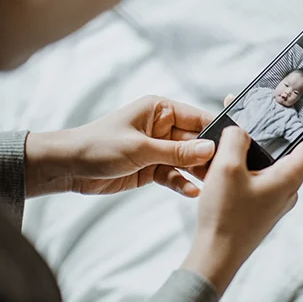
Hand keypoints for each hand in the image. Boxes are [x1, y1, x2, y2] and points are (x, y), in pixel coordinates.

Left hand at [25, 96, 215, 197]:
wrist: (67, 168)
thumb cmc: (98, 146)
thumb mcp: (141, 149)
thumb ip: (177, 152)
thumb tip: (210, 149)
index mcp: (160, 110)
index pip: (198, 118)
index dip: (216, 131)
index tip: (235, 144)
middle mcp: (162, 127)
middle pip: (196, 142)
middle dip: (208, 157)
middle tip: (225, 171)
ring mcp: (158, 149)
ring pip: (187, 161)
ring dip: (197, 173)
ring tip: (212, 185)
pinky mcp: (152, 168)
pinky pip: (174, 175)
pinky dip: (181, 183)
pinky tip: (192, 192)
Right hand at [182, 99, 302, 295]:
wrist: (216, 256)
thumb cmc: (225, 216)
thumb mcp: (226, 168)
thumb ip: (236, 139)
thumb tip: (240, 129)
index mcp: (289, 177)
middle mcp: (288, 189)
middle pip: (292, 151)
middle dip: (275, 130)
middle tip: (259, 112)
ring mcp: (275, 200)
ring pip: (273, 165)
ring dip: (257, 147)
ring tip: (236, 133)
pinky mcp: (261, 208)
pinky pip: (261, 179)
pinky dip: (248, 165)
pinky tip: (227, 161)